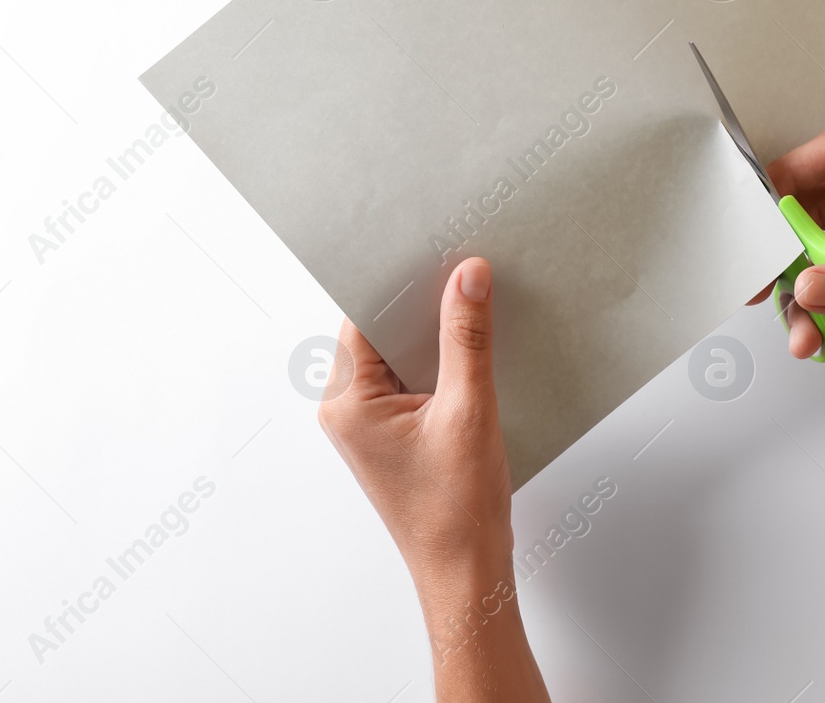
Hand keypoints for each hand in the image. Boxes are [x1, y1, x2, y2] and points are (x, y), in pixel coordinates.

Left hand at [319, 257, 549, 699]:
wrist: (467, 575)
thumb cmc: (457, 511)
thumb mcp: (469, 411)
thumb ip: (467, 339)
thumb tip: (468, 275)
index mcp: (347, 402)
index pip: (365, 317)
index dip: (400, 281)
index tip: (434, 249)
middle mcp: (348, 409)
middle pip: (382, 330)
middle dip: (422, 303)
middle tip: (465, 268)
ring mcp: (371, 422)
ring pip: (402, 354)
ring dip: (436, 333)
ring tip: (477, 304)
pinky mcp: (396, 433)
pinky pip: (416, 378)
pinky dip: (443, 362)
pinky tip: (477, 349)